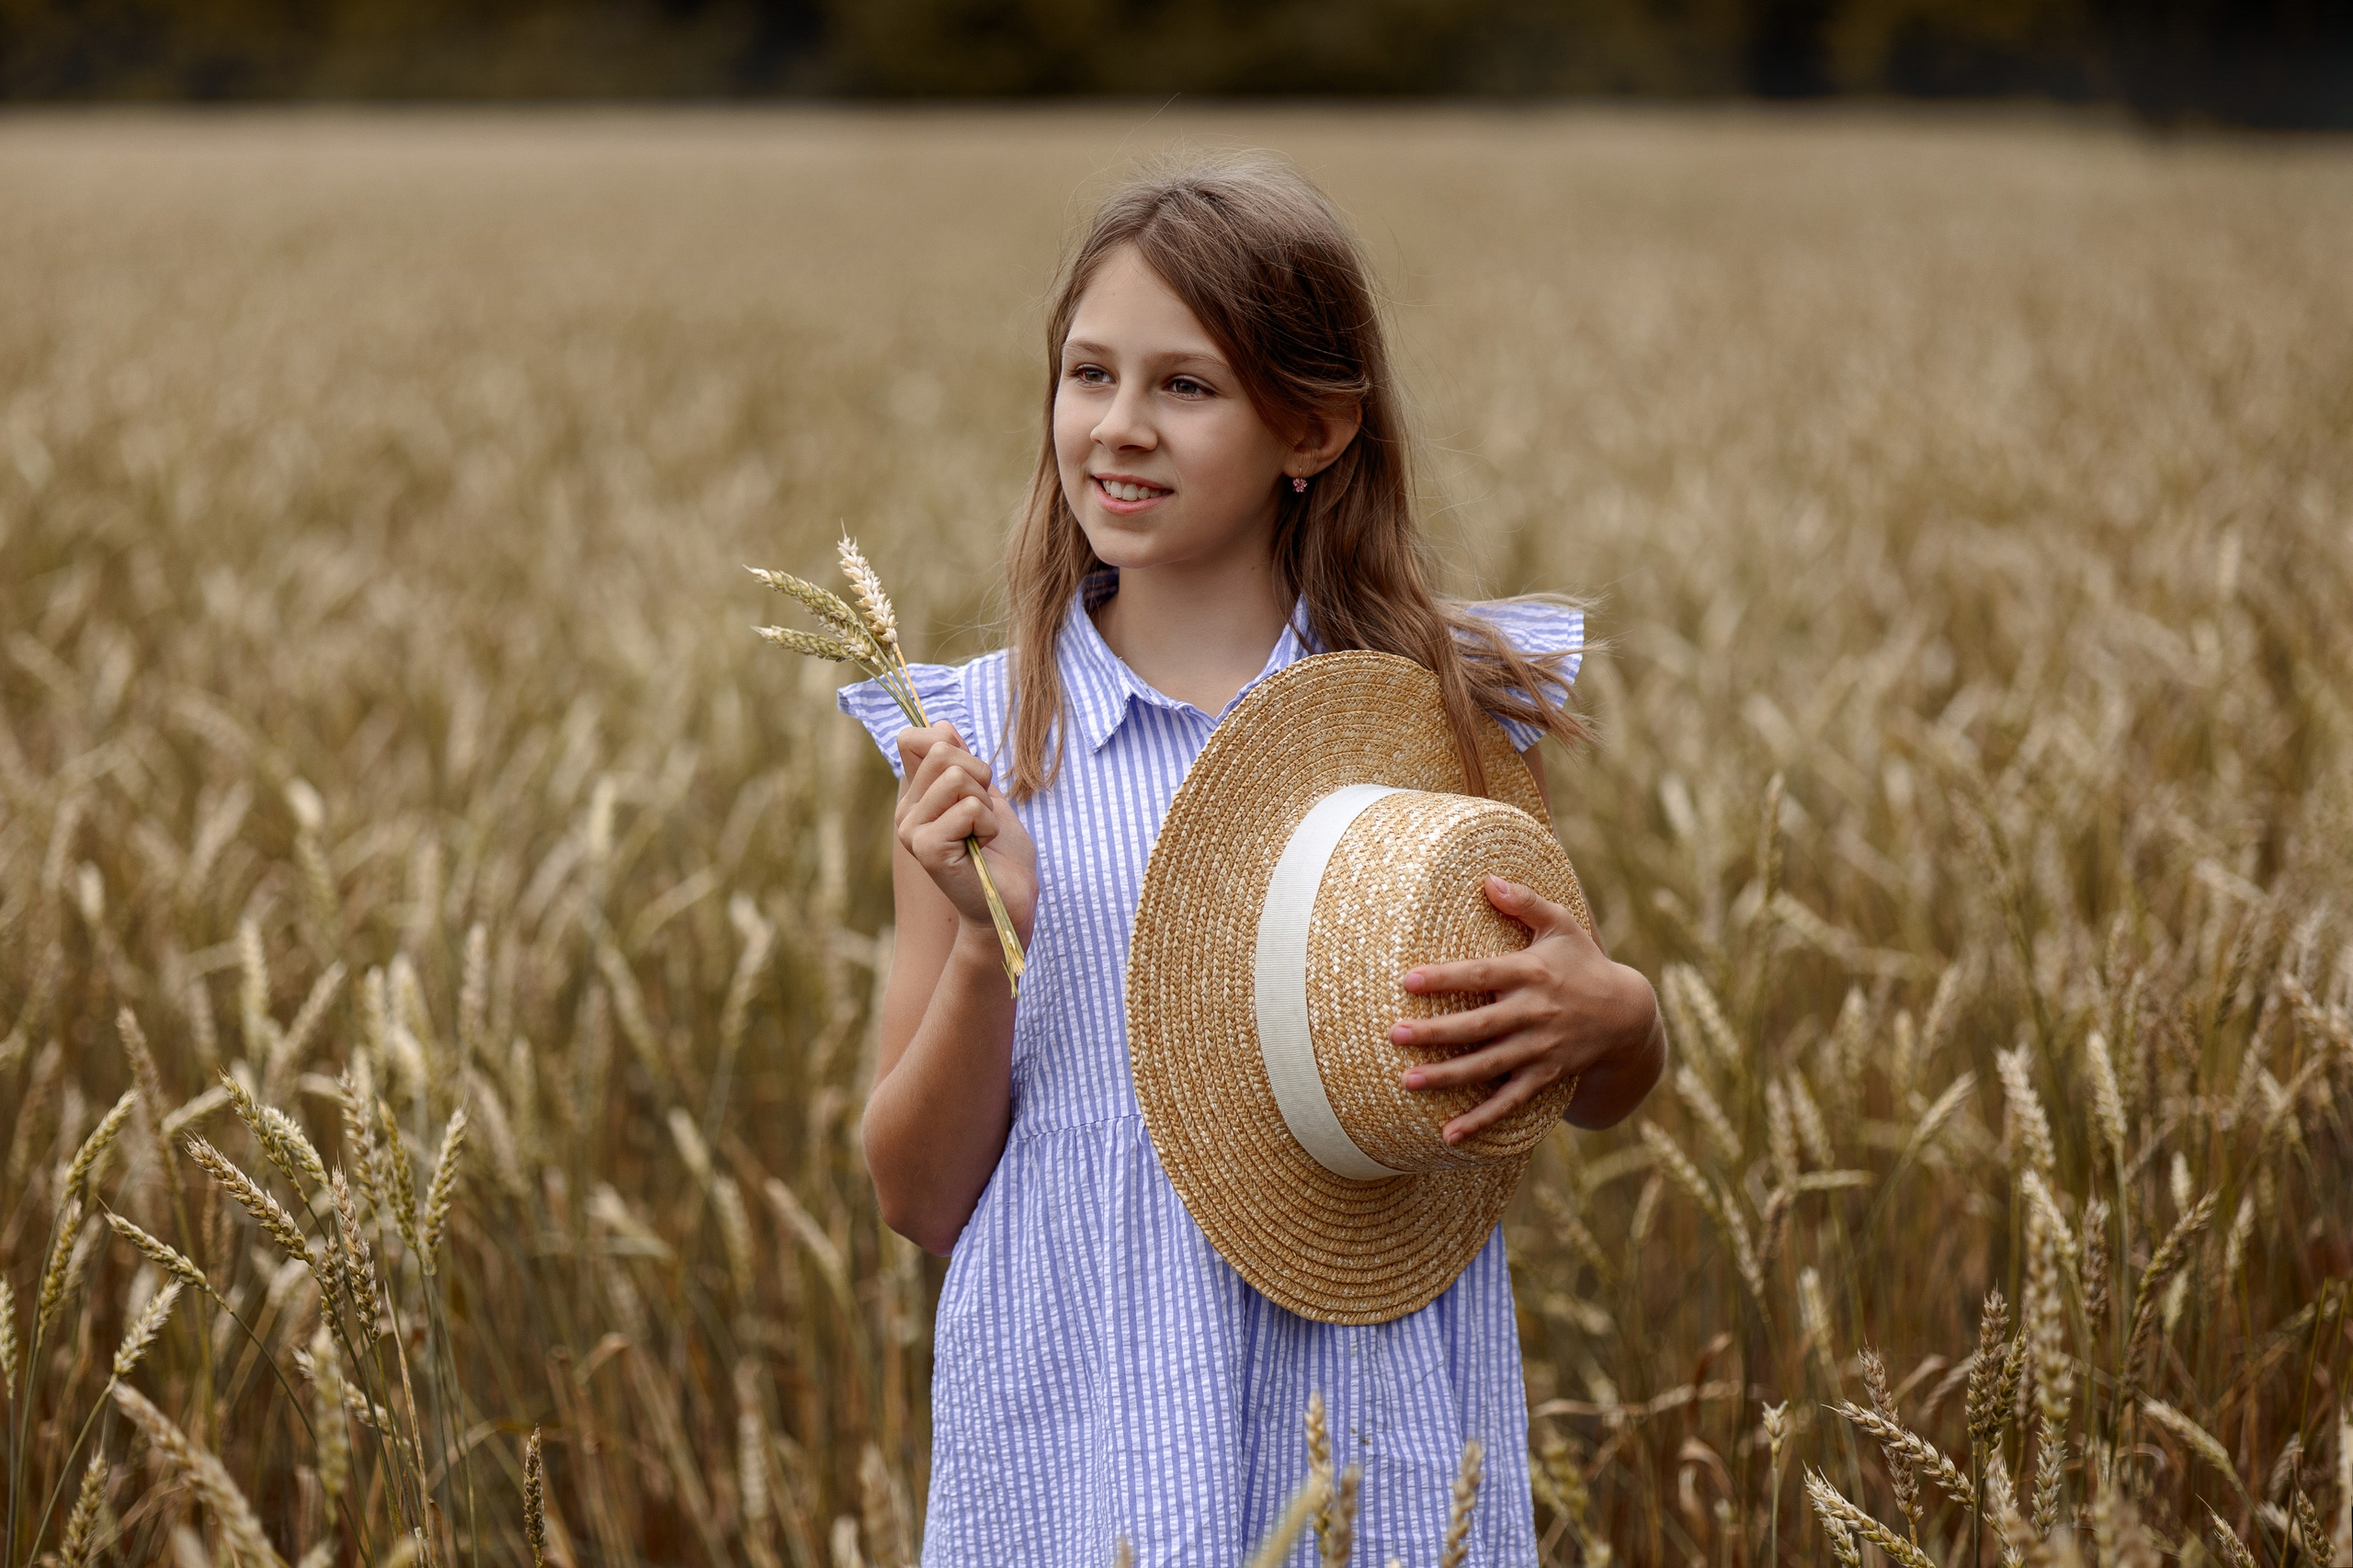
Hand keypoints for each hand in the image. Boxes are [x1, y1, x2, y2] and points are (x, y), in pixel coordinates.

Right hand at [894, 723, 1037, 944]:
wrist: (1012, 899)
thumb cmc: (1002, 851)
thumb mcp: (986, 794)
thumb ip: (962, 761)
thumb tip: (941, 724)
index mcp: (917, 796)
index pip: (913, 738)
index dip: (950, 744)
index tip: (972, 780)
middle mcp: (906, 811)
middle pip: (942, 751)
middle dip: (979, 776)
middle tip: (983, 814)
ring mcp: (911, 830)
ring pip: (957, 777)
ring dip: (986, 804)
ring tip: (982, 832)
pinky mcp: (925, 848)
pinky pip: (967, 808)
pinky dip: (988, 824)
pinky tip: (982, 847)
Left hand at [1391, 876, 1663, 1141]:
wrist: (1627, 1015)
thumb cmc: (1583, 962)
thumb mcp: (1562, 925)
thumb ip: (1525, 902)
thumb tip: (1488, 879)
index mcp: (1531, 973)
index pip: (1482, 975)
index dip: (1446, 978)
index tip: (1408, 980)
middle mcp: (1533, 1013)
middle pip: (1478, 1025)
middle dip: (1435, 1032)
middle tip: (1393, 1034)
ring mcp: (1539, 1048)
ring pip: (1488, 1065)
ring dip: (1448, 1076)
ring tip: (1407, 1081)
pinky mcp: (1545, 1074)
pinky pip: (1510, 1100)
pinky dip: (1482, 1119)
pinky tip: (1450, 1134)